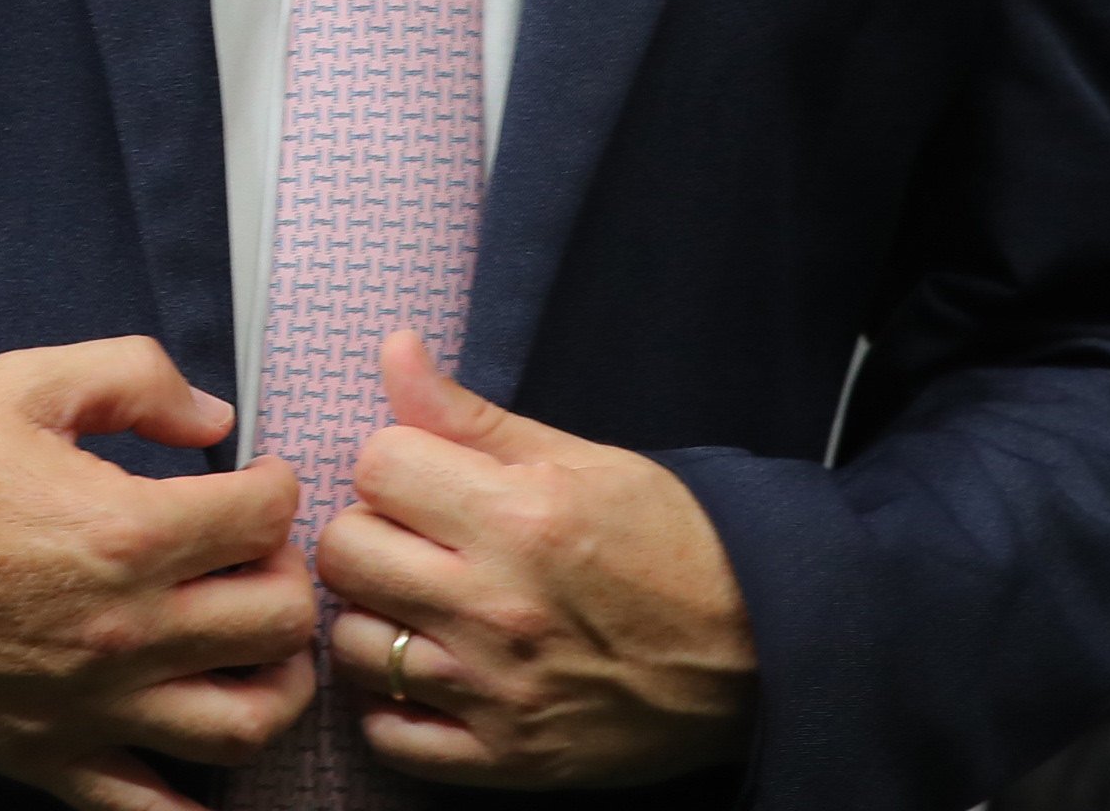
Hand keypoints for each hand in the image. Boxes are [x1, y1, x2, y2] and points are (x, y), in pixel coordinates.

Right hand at [0, 337, 322, 810]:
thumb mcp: (20, 384)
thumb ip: (132, 377)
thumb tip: (213, 417)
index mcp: (127, 530)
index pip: (266, 516)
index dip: (276, 486)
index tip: (257, 480)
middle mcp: (127, 629)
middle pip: (278, 621)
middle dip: (285, 576)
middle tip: (254, 556)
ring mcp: (95, 705)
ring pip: (247, 724)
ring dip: (277, 684)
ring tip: (258, 651)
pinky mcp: (52, 757)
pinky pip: (154, 810)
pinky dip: (197, 802)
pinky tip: (202, 760)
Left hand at [314, 333, 756, 787]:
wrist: (763, 654)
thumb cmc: (673, 545)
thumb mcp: (581, 460)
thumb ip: (470, 416)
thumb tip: (394, 349)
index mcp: (519, 518)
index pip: (375, 466)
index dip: (396, 463)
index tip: (427, 478)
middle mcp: (498, 608)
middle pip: (346, 552)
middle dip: (372, 532)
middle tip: (417, 541)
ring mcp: (497, 692)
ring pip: (352, 642)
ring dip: (375, 618)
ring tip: (420, 607)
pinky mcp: (505, 759)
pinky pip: (388, 736)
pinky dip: (392, 706)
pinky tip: (428, 674)